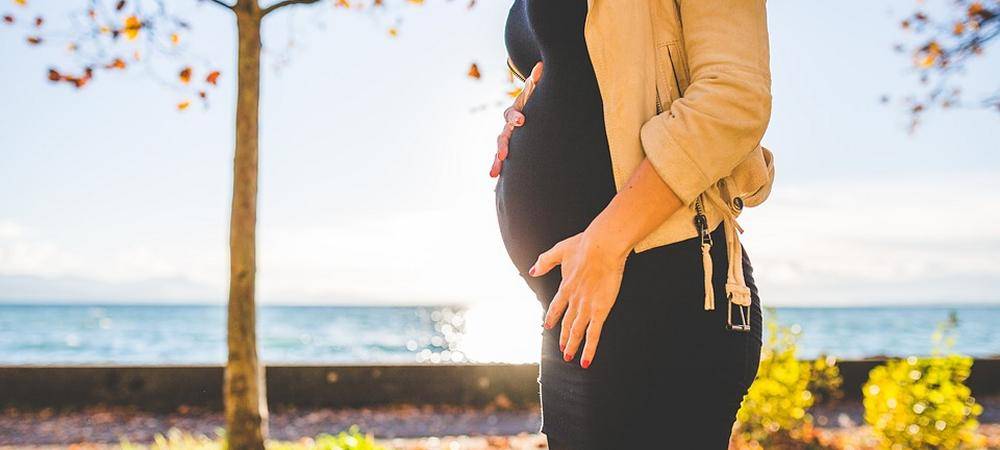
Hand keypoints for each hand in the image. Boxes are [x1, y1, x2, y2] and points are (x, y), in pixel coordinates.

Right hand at [490, 61, 542, 177]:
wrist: (528, 113)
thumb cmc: (534, 103)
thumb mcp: (536, 93)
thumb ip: (537, 82)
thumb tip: (541, 64)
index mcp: (515, 112)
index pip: (512, 114)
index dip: (516, 116)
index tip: (522, 121)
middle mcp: (508, 127)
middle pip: (502, 135)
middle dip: (503, 145)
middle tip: (503, 154)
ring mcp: (507, 139)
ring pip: (500, 150)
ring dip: (496, 161)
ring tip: (494, 173)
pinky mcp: (509, 151)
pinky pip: (502, 161)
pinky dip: (498, 169)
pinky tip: (494, 180)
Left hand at [528, 230, 628, 368]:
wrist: (601, 247)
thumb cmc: (584, 245)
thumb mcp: (560, 250)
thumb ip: (545, 261)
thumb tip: (532, 270)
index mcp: (565, 287)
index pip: (556, 307)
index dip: (552, 317)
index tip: (548, 326)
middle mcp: (574, 300)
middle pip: (567, 323)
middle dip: (563, 337)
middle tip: (561, 349)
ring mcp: (586, 307)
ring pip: (577, 332)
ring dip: (572, 346)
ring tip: (569, 357)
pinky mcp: (600, 311)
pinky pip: (593, 334)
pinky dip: (589, 349)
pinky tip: (585, 361)